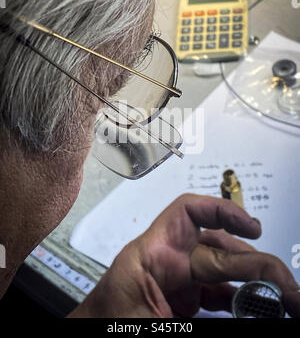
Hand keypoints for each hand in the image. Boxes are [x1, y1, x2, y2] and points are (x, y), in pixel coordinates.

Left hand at [69, 194, 299, 317]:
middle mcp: (167, 261)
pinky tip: (258, 310)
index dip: (224, 211)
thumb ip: (203, 319)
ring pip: (224, 271)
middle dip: (257, 266)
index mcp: (151, 256)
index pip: (188, 213)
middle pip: (219, 249)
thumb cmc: (106, 323)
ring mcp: (177, 281)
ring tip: (283, 301)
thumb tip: (249, 311)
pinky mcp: (182, 300)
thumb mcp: (153, 324)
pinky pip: (217, 293)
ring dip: (254, 285)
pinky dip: (240, 300)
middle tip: (290, 291)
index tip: (254, 227)